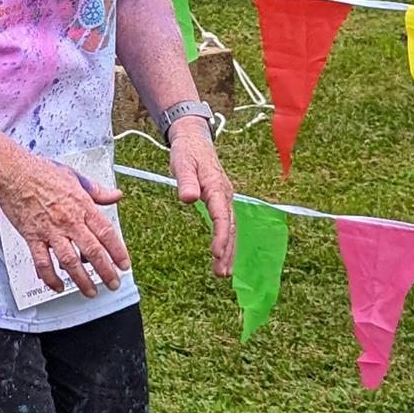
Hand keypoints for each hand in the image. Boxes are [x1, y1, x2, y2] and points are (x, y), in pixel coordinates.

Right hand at [0, 153, 130, 296]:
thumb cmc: (40, 172)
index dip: (118, 252)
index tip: (124, 264)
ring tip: (90, 291)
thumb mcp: (74, 177)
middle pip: (93, 251)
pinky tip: (57, 286)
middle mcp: (69, 221)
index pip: (106, 233)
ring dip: (82, 280)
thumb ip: (97, 190)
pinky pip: (42, 262)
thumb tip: (115, 195)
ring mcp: (50, 230)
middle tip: (113, 283)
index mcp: (82, 206)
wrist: (12, 173)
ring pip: (70, 261)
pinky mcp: (32, 236)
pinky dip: (50, 277)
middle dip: (106, 271)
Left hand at [170, 117, 234, 275]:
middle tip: (222, 273)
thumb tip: (188, 198)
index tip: (216, 252)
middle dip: (228, 251)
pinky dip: (226, 241)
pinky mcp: (220, 202)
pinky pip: (226, 225)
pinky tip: (222, 256)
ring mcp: (224, 199)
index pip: (222, 216)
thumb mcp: (182, 163)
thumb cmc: (187, 152)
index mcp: (217, 187)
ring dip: (228, 251)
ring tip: (223, 273)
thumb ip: (186, 181)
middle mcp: (225, 195)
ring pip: (230, 228)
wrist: (194, 140)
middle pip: (230, 227)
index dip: (221, 235)